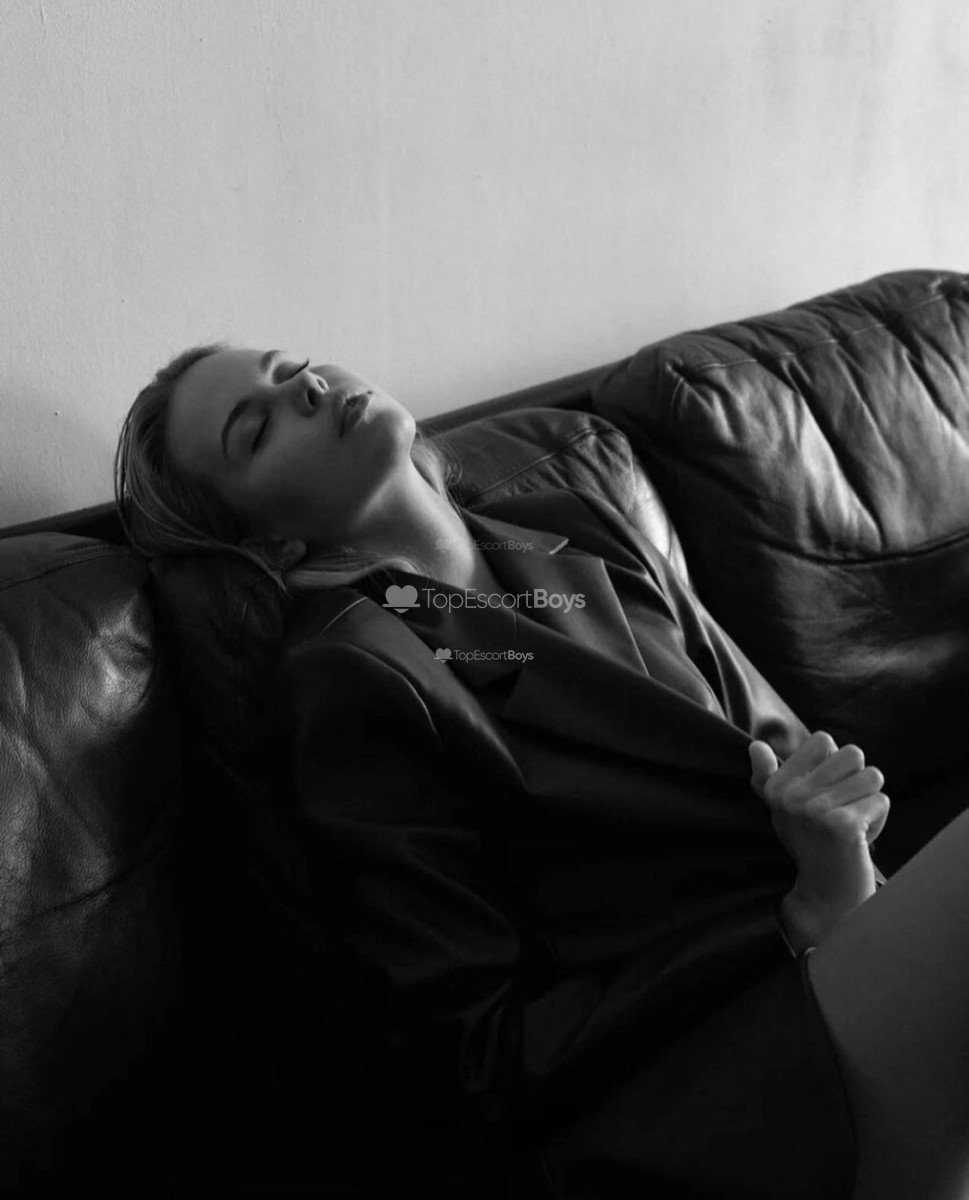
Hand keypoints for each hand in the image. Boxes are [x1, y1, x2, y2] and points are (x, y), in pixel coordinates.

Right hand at [749, 731, 889, 949]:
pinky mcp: (843, 826)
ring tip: (853, 823)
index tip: (826, 791)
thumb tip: (756, 746)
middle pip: (853, 754)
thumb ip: (768, 777)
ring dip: (870, 801)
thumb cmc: (808, 845)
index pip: (823, 740)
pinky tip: (861, 839)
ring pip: (873, 777)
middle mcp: (792, 796)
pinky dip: (879, 821)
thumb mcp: (782, 809)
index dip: (835, 763)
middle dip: (858, 780)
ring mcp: (817, 810)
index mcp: (778, 786)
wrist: (825, 895)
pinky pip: (881, 802)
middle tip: (844, 808)